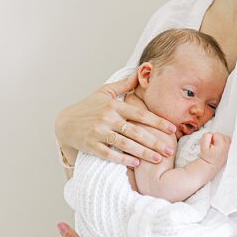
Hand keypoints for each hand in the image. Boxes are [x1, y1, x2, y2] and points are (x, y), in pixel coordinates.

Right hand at [56, 73, 177, 167]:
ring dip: (143, 152)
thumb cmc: (88, 107)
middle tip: (170, 150)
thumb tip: (140, 72)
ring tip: (158, 159)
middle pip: (136, 131)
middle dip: (155, 141)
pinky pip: (109, 154)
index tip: (172, 129)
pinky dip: (122, 159)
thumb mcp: (104, 92)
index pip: (140, 114)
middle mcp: (108, 118)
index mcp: (114, 105)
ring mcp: (99, 132)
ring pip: (125, 143)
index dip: (157, 122)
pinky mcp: (91, 145)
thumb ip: (124, 84)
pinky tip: (136, 164)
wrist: (64, 123)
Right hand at [199, 131, 231, 170]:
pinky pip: (230, 143)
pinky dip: (226, 143)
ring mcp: (230, 149)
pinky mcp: (231, 151)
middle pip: (224, 135)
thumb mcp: (203, 145)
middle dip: (218, 138)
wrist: (210, 166)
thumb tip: (211, 134)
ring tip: (217, 146)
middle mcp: (227, 147)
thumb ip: (206, 136)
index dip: (212, 138)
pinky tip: (221, 147)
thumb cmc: (207, 157)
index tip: (210, 145)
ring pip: (227, 138)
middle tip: (213, 145)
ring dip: (222, 140)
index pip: (217, 134)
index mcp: (221, 145)